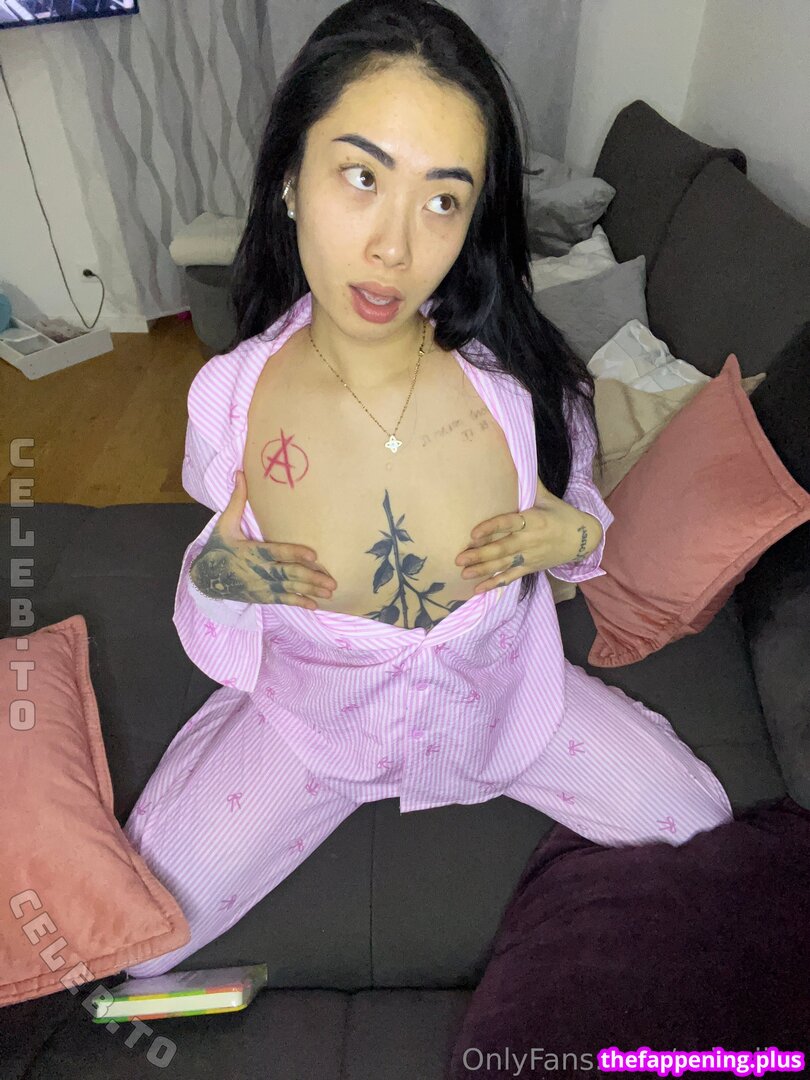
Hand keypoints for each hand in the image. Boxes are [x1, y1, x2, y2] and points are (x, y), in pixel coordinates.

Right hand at [191, 471, 337, 609]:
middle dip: (311, 578)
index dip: (294, 553)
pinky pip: (282, 600)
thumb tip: (240, 473)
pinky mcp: (261, 596)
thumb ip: (236, 500)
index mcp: (250, 551)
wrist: (204, 579)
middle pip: (288, 574)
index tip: (313, 555)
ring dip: (310, 590)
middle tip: (332, 580)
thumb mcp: (224, 524)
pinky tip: (314, 605)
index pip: (276, 552)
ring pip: (289, 588)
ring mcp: (260, 585)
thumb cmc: (217, 548)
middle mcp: (257, 570)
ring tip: (330, 592)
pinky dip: (298, 602)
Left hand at [455, 479, 601, 594]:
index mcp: (533, 520)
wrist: (584, 540)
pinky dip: (495, 584)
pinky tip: (478, 589)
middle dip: (480, 555)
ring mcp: (529, 557)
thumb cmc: (563, 516)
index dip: (491, 528)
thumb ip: (531, 485)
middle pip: (502, 549)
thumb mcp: (549, 498)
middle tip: (459, 558)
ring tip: (463, 573)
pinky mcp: (530, 568)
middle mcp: (529, 541)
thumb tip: (517, 460)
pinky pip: (510, 578)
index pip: (509, 524)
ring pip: (503, 565)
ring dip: (483, 570)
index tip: (473, 533)